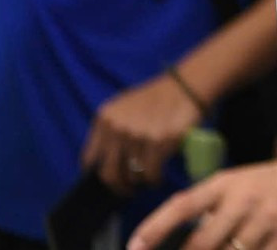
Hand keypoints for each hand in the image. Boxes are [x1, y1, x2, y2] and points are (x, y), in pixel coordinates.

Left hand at [82, 71, 205, 193]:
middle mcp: (117, 128)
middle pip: (108, 174)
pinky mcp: (158, 142)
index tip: (110, 178)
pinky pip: (150, 174)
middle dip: (118, 187)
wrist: (186, 86)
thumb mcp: (124, 109)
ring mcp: (137, 136)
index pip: (90, 159)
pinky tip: (158, 178)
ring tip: (147, 179)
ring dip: (140, 182)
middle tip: (128, 190)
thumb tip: (107, 163)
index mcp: (105, 119)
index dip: (98, 173)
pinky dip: (154, 180)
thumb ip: (111, 132)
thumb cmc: (156, 99)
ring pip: (132, 176)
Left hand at [127, 158, 276, 249]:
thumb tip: (174, 242)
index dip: (154, 228)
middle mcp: (243, 201)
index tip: (133, 248)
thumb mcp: (234, 185)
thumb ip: (208, 208)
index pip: (182, 205)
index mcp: (225, 184)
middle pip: (201, 243)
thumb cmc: (264, 185)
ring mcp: (266, 220)